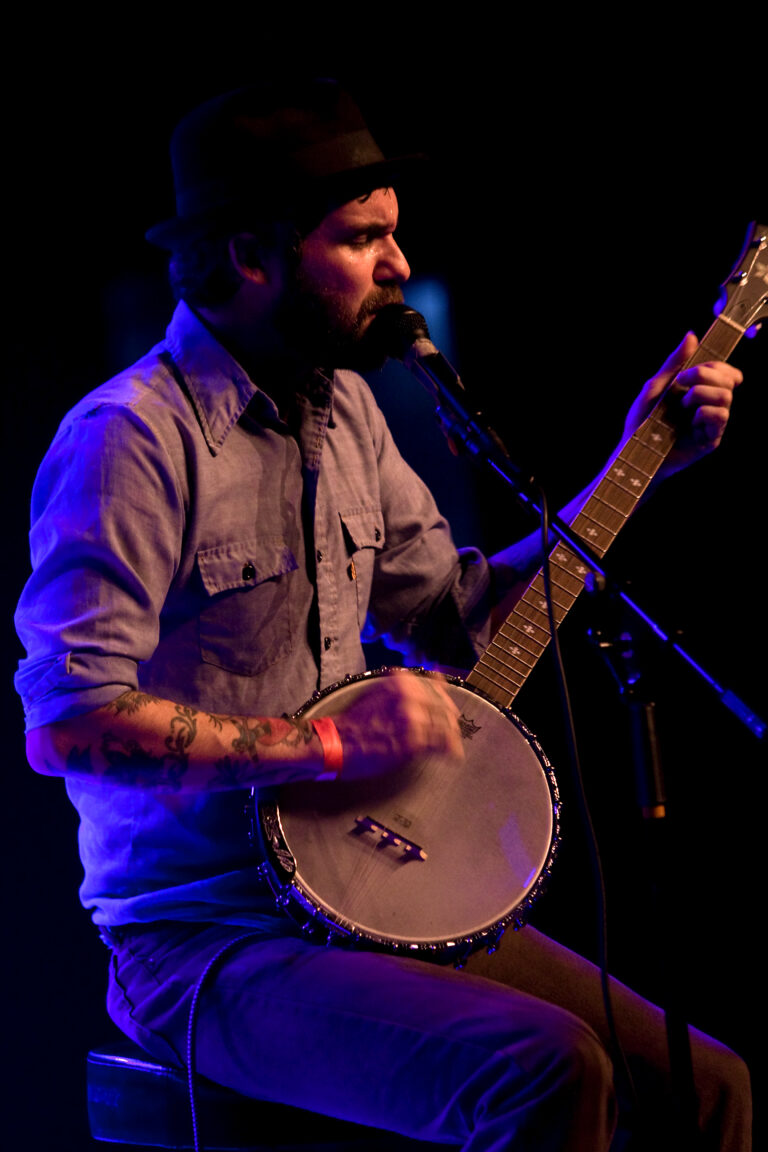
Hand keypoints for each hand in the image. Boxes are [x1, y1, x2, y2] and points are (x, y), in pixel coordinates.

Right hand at [329, 671, 463, 779]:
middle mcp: (410, 695)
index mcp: (401, 681)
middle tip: (454, 731)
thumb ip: (400, 689)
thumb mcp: (376, 693)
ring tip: (454, 746)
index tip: (449, 709)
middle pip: (442, 707)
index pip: (435, 688)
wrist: (336, 741)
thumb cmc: (353, 720)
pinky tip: (454, 756)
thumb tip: (421, 687)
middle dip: (450, 720)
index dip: (444, 700)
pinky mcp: (413, 740)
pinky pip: (441, 743)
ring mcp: (413, 717)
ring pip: (444, 725)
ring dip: (452, 736)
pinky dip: (451, 750)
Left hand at [622, 332, 741, 479]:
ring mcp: (711, 422)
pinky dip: (704, 411)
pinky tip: (690, 418)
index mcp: (699, 390)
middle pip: (730, 379)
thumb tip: (691, 336)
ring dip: (701, 393)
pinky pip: (720, 416)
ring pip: (726, 396)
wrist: (633, 450)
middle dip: (706, 374)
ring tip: (683, 405)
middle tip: (683, 382)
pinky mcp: (711, 439)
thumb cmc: (641, 420)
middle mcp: (708, 405)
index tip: (691, 370)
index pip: (725, 371)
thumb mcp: (655, 386)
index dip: (717, 365)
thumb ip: (674, 362)